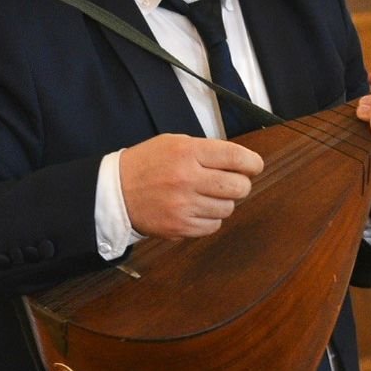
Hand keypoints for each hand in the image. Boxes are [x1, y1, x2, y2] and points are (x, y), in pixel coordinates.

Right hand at [120, 133, 263, 238]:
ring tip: (206, 195)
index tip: (254, 166)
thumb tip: (239, 162)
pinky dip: (210, 218)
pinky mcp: (180, 227)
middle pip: (238, 186)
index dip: (252, 162)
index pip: (235, 156)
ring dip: (223, 202)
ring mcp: (184, 206)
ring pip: (228, 208)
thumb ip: (205, 150)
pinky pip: (213, 226)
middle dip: (241, 184)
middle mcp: (187, 179)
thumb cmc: (146, 164)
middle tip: (232, 182)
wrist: (115, 192)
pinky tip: (197, 209)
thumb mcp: (173, 143)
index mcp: (187, 152)